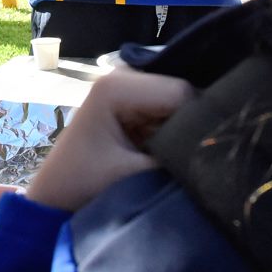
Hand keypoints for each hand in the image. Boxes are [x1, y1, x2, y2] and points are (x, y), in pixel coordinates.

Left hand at [27, 67, 194, 211]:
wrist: (56, 196)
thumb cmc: (84, 185)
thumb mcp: (133, 176)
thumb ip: (176, 159)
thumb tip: (215, 152)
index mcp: (117, 86)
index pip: (183, 93)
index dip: (200, 124)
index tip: (203, 156)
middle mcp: (123, 76)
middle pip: (184, 95)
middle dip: (193, 126)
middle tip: (194, 159)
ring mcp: (129, 88)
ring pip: (182, 105)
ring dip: (186, 131)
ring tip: (182, 159)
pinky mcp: (134, 104)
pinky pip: (171, 113)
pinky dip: (177, 133)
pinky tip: (174, 153)